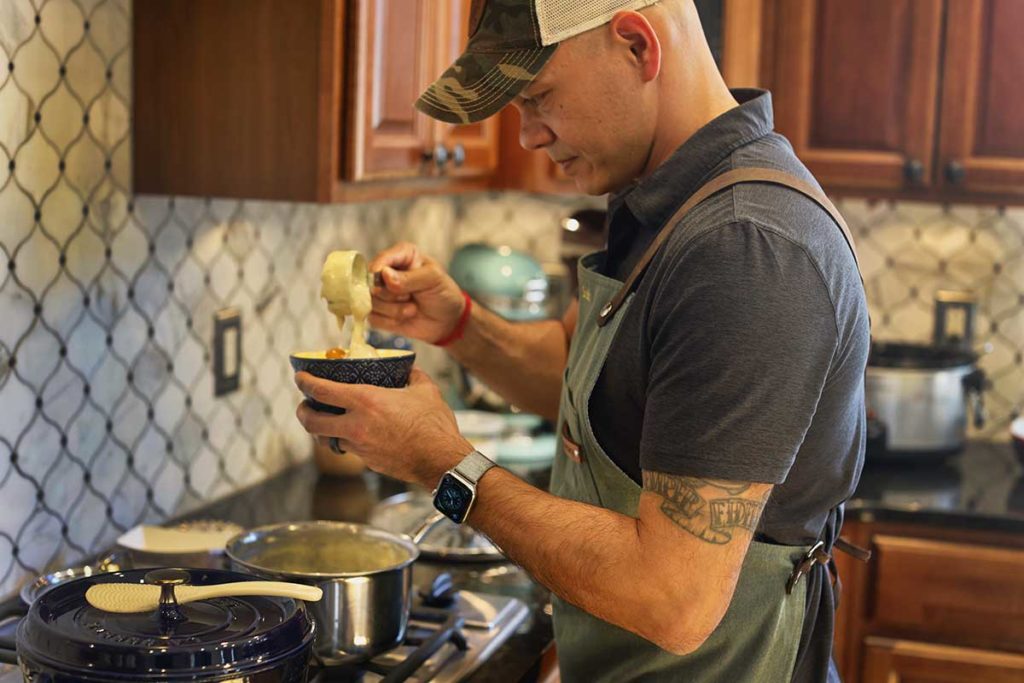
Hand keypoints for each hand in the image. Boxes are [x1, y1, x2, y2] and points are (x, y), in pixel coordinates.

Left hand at [294, 368, 473, 487]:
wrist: (441, 460)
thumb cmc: (434, 424)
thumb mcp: (425, 390)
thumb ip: (413, 376)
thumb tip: (410, 369)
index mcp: (366, 401)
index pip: (322, 390)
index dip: (305, 382)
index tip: (300, 377)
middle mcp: (356, 425)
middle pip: (312, 421)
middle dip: (303, 411)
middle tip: (305, 405)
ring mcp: (360, 446)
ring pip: (327, 439)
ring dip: (322, 429)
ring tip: (326, 421)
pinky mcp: (368, 461)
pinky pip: (349, 450)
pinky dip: (346, 441)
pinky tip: (356, 435)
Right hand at [368, 242, 465, 343]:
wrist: (448, 320)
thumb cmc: (443, 293)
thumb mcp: (433, 279)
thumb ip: (409, 277)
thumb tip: (384, 274)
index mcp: (401, 255)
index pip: (380, 260)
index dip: (380, 273)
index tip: (392, 285)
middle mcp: (386, 272)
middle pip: (371, 284)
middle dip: (392, 295)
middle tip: (410, 297)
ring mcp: (380, 293)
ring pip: (371, 302)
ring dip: (394, 310)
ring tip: (412, 308)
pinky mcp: (378, 312)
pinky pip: (373, 318)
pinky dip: (390, 321)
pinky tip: (404, 318)